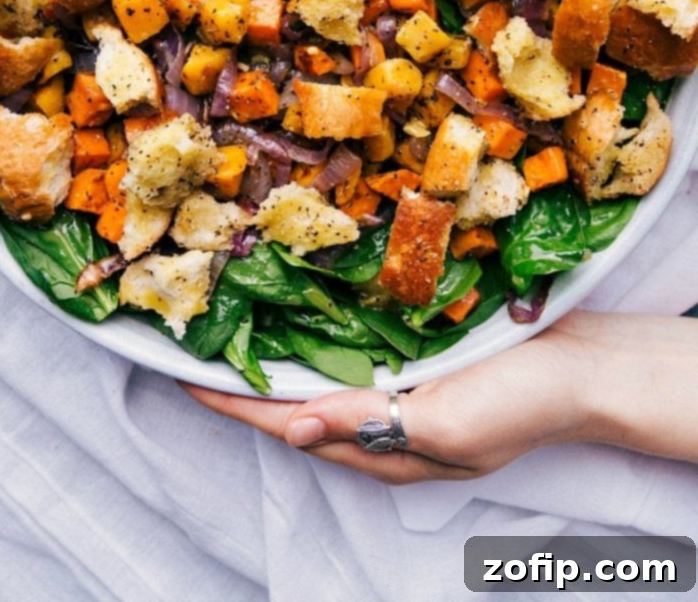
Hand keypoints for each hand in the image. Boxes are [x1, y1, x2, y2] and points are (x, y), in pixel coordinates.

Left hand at [182, 311, 697, 483]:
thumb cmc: (522, 401)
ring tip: (234, 331)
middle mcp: (382, 424)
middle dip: (245, 381)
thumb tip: (290, 426)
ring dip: (277, 360)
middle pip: (295, 404)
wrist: (583, 368)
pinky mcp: (415, 364)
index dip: (235, 401)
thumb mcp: (447, 423)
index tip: (184, 376)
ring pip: (319, 380)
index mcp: (384, 447)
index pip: (288, 422)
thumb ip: (368, 423)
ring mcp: (399, 395)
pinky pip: (353, 357)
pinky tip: (304, 320)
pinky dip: (319, 342)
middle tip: (197, 345)